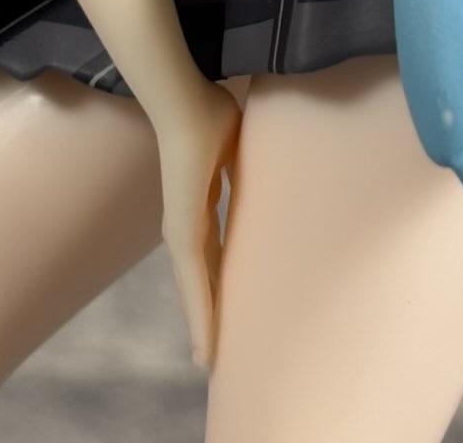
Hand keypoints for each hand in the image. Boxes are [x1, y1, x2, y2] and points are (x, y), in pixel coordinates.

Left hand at [150, 79, 242, 367]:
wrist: (182, 100)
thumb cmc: (210, 112)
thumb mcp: (241, 149)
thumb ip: (251, 164)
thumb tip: (280, 157)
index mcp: (201, 204)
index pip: (213, 255)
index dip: (220, 285)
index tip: (229, 310)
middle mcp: (187, 223)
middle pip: (202, 281)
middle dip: (208, 316)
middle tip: (214, 353)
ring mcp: (182, 230)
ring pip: (196, 292)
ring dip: (202, 327)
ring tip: (208, 362)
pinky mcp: (183, 231)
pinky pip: (196, 283)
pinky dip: (201, 315)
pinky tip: (205, 343)